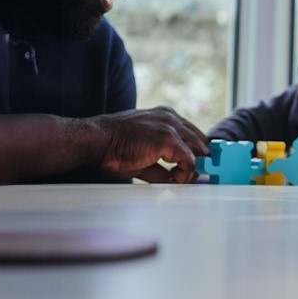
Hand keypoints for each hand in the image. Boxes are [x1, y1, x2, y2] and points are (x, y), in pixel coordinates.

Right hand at [90, 106, 208, 183]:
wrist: (96, 141)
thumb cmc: (113, 149)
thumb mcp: (144, 156)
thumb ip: (163, 166)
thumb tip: (176, 180)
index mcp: (166, 117)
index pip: (193, 135)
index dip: (197, 154)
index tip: (196, 170)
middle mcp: (172, 118)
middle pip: (200, 141)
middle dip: (201, 162)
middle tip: (194, 179)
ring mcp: (171, 127)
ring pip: (198, 149)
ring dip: (194, 168)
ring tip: (183, 181)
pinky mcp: (168, 139)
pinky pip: (189, 160)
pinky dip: (186, 173)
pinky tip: (175, 180)